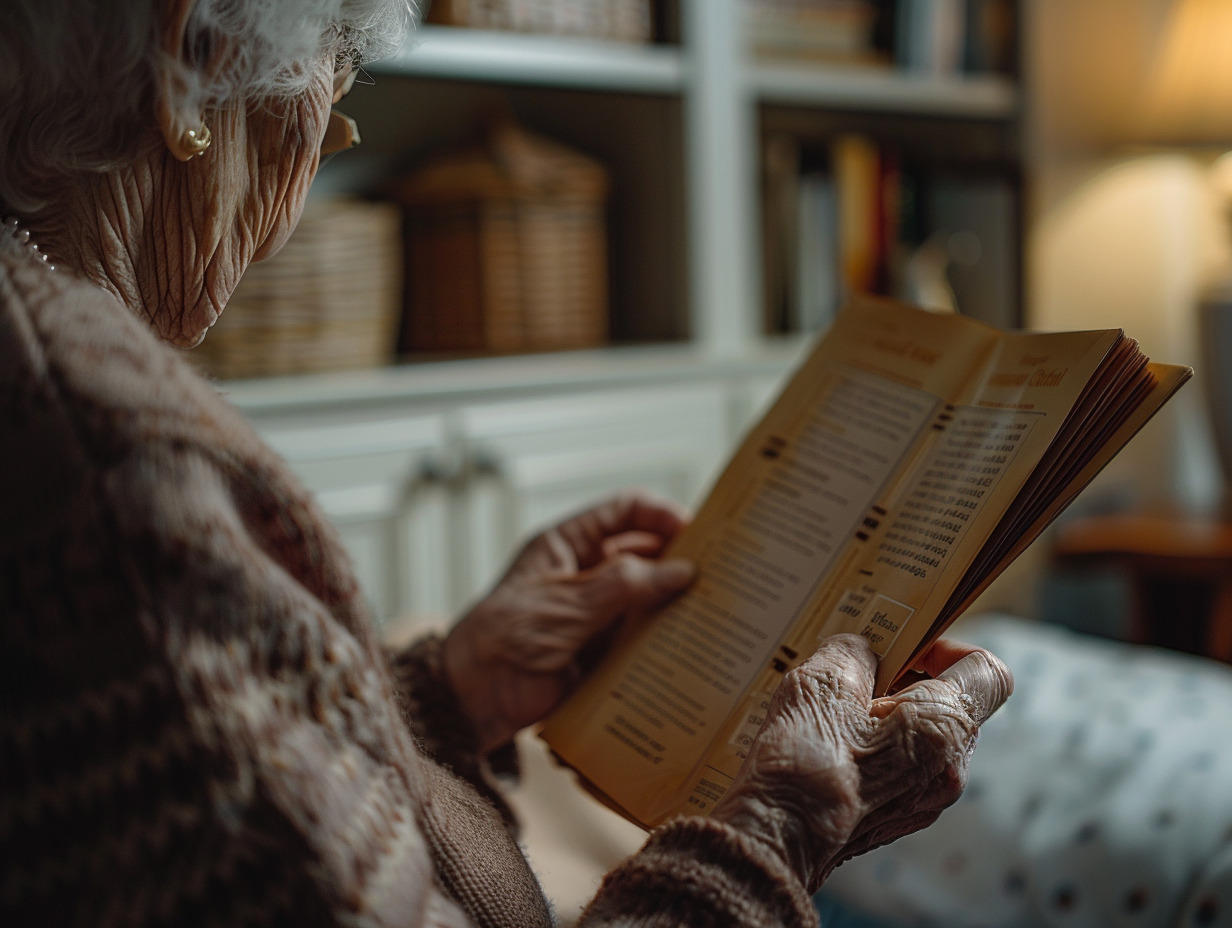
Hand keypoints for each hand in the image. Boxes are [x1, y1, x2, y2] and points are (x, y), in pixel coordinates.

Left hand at [442, 491, 695, 752]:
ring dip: (674, 604)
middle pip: (642, 554)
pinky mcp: (601, 651)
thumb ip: (624, 585)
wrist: (473, 698)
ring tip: (715, 611)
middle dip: (677, 560)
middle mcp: (585, 573)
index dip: (660, 514)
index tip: (697, 531)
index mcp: (567, 545)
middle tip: (719, 573)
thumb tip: (683, 570)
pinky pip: (640, 639)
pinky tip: (692, 648)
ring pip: (646, 599)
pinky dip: (664, 641)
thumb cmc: (506, 635)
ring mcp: (595, 613)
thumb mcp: (566, 603)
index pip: (622, 512)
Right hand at [710, 633, 1012, 892]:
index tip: (906, 645)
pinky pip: (904, 769)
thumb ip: (852, 651)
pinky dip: (877, 749)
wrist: (777, 842)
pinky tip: (829, 744)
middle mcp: (949, 768)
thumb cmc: (806, 762)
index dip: (951, 647)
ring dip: (889, 716)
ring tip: (835, 710)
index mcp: (944, 727)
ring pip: (925, 739)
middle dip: (908, 679)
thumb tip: (861, 650)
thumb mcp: (822, 681)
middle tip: (856, 672)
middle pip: (953, 704)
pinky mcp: (897, 820)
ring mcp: (926, 801)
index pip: (988, 672)